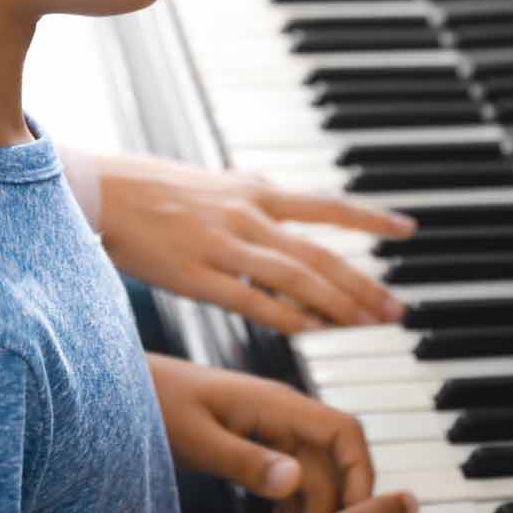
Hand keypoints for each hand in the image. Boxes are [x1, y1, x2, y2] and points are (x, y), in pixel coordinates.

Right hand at [96, 153, 412, 332]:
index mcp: (257, 192)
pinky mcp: (198, 275)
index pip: (327, 206)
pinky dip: (286, 318)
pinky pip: (252, 302)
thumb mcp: (217, 180)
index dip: (370, 218)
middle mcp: (249, 216)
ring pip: (295, 279)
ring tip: (367, 326)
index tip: (408, 230)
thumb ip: (251, 190)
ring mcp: (225, 246)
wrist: (104, 190)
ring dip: (337, 305)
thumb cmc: (157, 188)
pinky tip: (311, 332)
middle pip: (320, 254)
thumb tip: (276, 188)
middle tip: (397, 309)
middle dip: (364, 284)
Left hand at [148, 355, 417, 512]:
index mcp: (276, 404)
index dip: (361, 472)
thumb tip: (295, 480)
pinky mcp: (255, 441)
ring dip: (315, 503)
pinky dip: (295, 499)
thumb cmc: (155, 402)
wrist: (126, 386)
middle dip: (335, 500)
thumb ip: (246, 460)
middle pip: (333, 459)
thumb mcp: (198, 439)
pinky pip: (291, 472)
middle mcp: (281, 412)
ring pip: (314, 468)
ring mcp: (270, 426)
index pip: (344, 431)